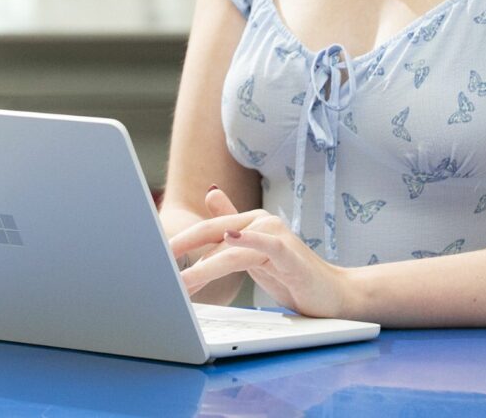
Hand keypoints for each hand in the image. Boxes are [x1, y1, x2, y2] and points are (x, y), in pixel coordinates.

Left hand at [169, 187, 350, 318]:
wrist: (332, 294)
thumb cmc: (292, 274)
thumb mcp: (254, 251)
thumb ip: (233, 225)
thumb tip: (211, 192)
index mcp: (251, 222)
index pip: (208, 229)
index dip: (181, 240)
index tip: (153, 252)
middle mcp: (261, 222)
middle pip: (213, 232)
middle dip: (183, 247)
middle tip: (156, 261)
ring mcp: (275, 235)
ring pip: (230, 246)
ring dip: (203, 266)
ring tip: (182, 282)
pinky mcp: (288, 252)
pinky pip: (263, 245)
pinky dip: (245, 241)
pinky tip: (228, 240)